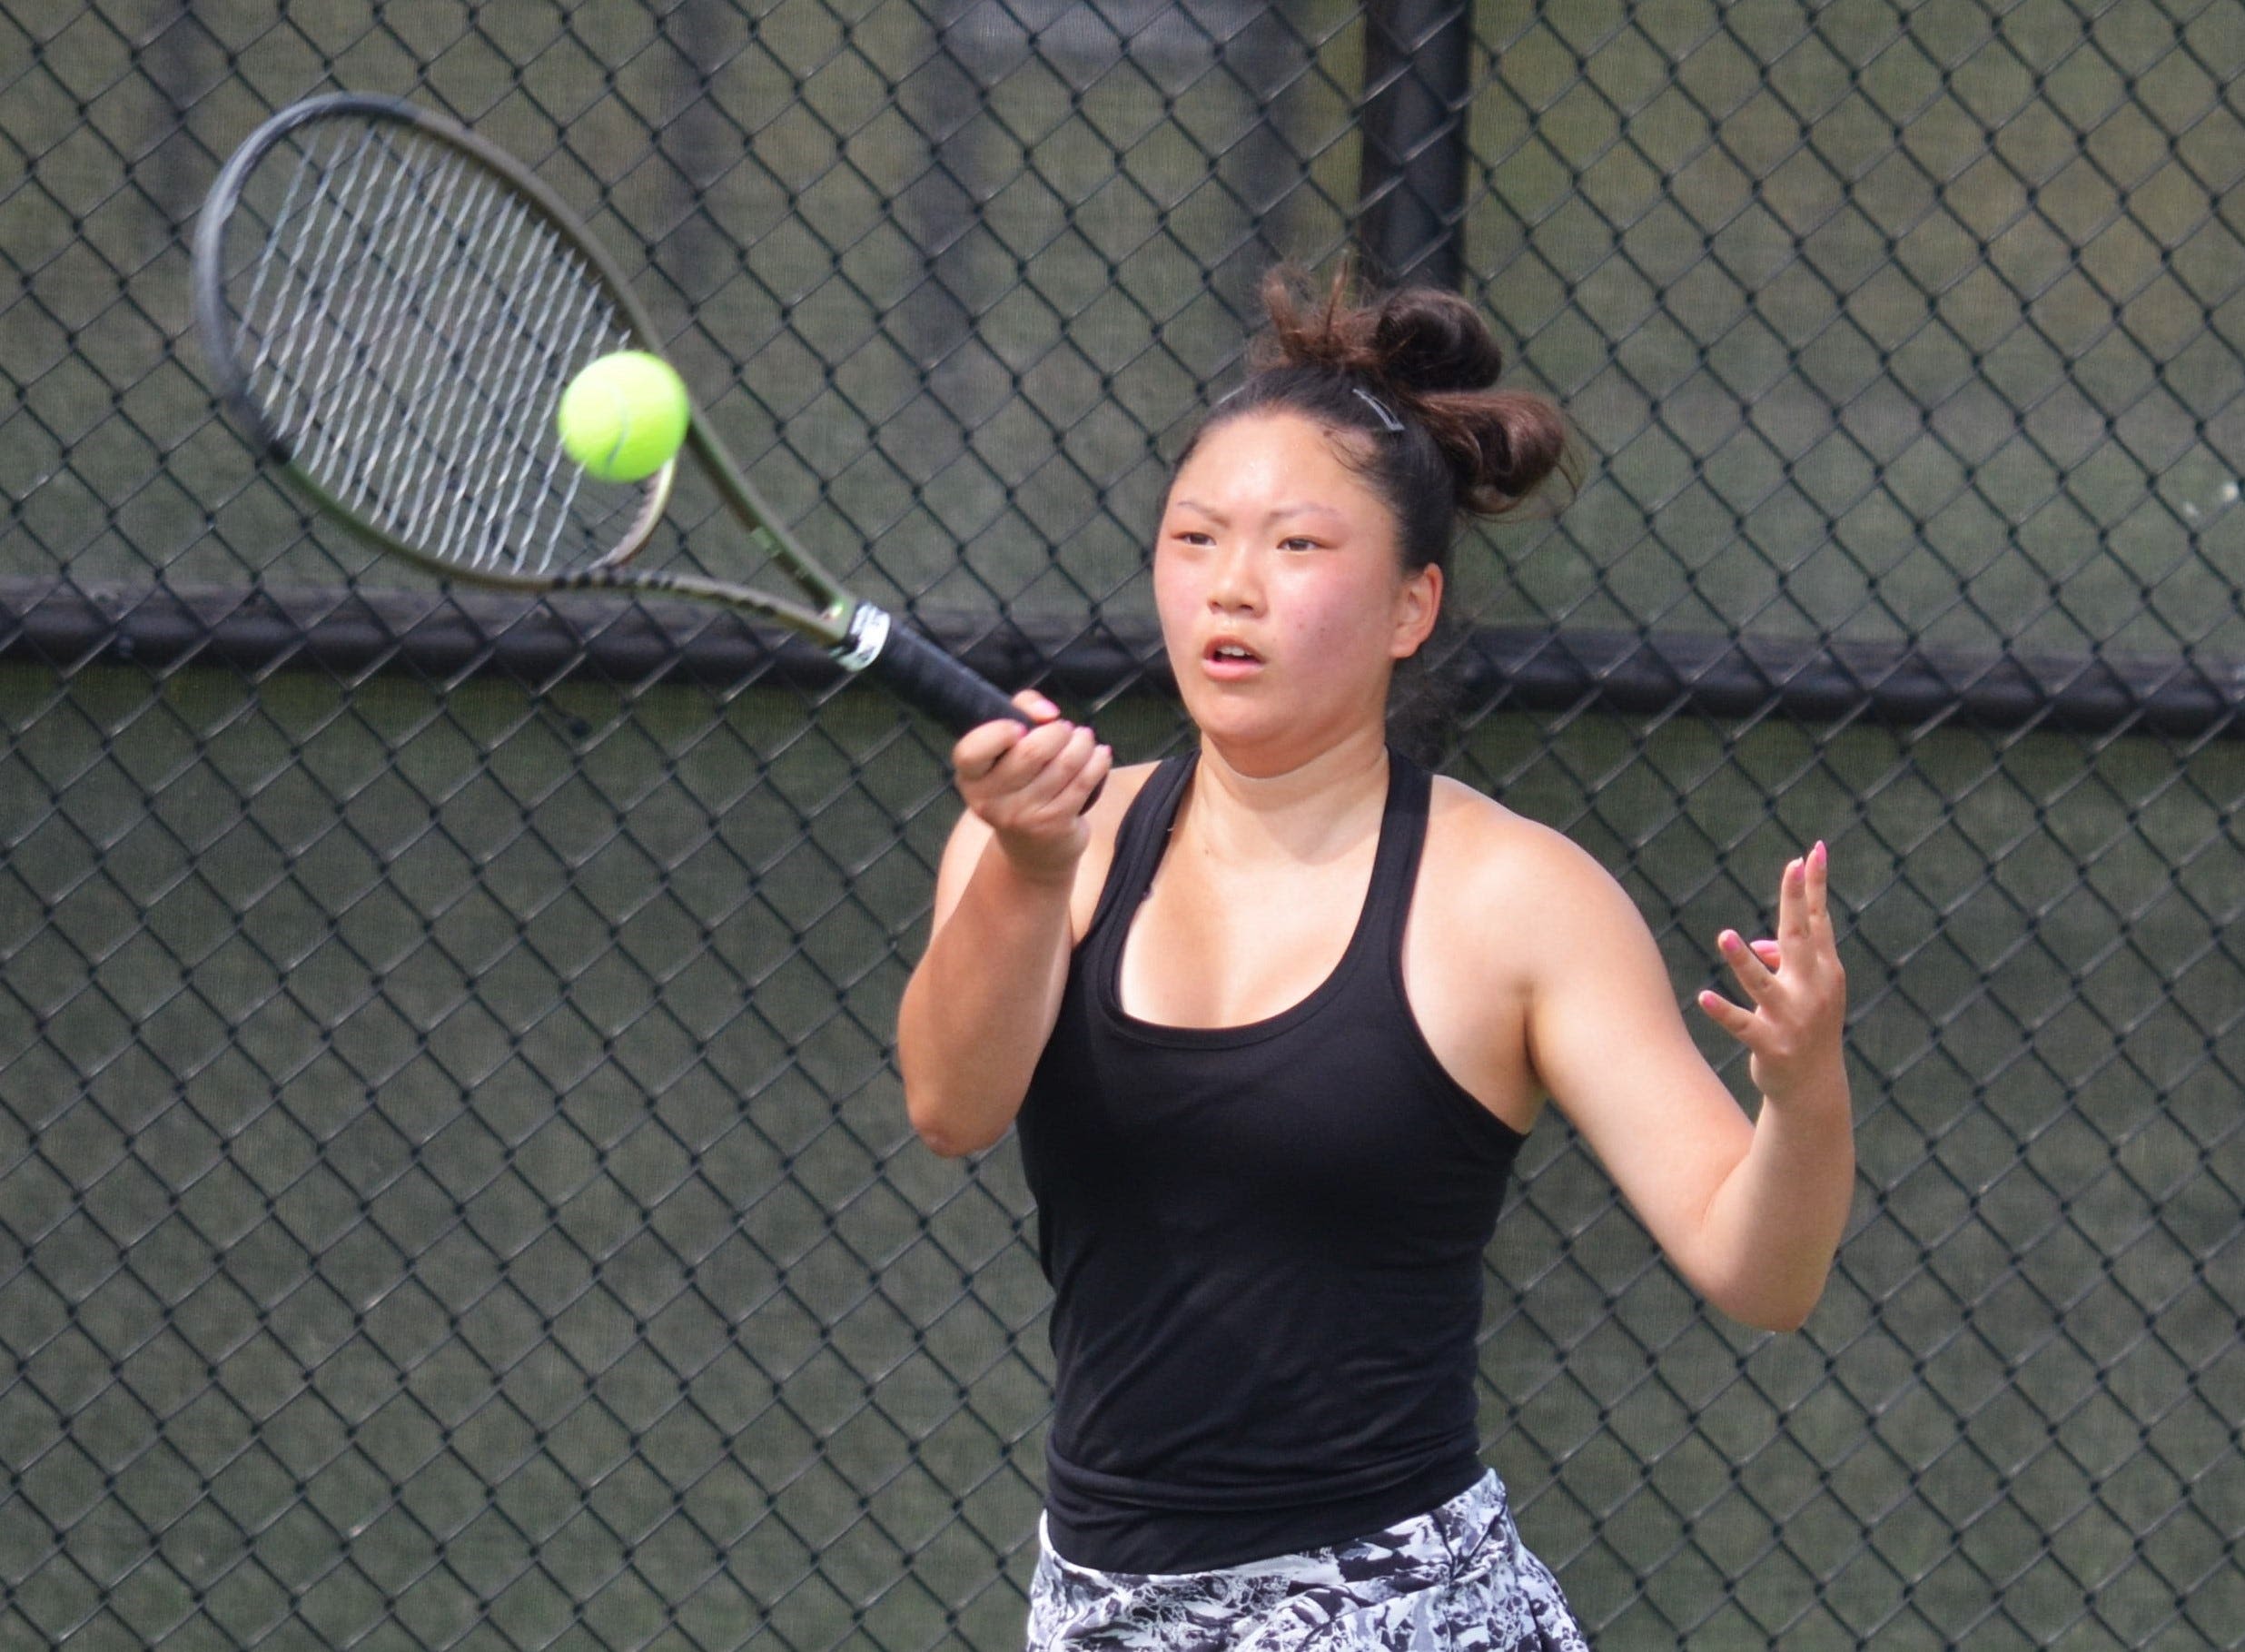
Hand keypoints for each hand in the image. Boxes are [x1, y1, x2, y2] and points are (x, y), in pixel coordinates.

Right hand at [952, 690, 1110, 882]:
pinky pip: (1083, 782)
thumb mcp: (1006, 749)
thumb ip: (1019, 710)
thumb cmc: (1020, 782)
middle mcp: (989, 800)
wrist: (1033, 849)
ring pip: (1064, 765)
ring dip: (1083, 743)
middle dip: (1058, 731)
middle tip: (1066, 729)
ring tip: (1085, 739)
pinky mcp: (1053, 825)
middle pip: (1031, 752)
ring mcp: (1022, 816)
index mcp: (970, 777)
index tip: (1021, 727)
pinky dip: (1098, 762)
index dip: (998, 733)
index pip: (971, 751)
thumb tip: (1048, 712)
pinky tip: (1100, 754)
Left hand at [1698, 842, 1846, 1107]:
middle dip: (1795, 901)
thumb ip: (1783, 958)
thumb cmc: (1807, 1027)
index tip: (1813, 851)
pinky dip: (1722, 1011)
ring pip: (1763, 984)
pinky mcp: (1770, 1044)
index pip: (1819, 920)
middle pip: (1799, 938)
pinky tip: (1702, 997)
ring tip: (1726, 936)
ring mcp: (1792, 1018)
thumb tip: (1755, 945)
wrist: (1813, 1086)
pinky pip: (1742, 1025)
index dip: (1815, 886)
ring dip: (1743, 961)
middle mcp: (1813, 989)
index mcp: (1825, 971)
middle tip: (1790, 866)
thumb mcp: (1804, 990)